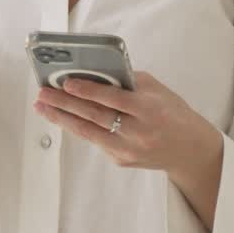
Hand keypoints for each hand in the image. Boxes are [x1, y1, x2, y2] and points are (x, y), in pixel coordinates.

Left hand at [33, 71, 222, 182]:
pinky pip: (96, 140)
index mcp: (149, 110)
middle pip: (94, 116)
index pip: (113, 99)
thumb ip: (128, 81)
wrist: (190, 150)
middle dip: (64, 104)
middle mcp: (138, 132)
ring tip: (42, 106)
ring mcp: (128, 149)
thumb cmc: (173, 113)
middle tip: (43, 94)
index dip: (88, 91)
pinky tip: (63, 117)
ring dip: (62, 118)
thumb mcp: (157, 90)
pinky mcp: (121, 160)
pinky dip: (79, 127)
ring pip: (88, 132)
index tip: (66, 83)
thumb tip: (93, 72)